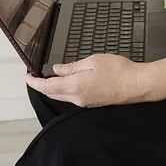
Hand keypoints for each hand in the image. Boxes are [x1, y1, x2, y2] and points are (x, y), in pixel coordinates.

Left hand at [26, 53, 147, 107]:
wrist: (137, 85)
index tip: (27, 76)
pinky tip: (66, 82)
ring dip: (52, 88)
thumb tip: (57, 70)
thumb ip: (72, 67)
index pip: (47, 87)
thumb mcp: (92, 61)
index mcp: (75, 86)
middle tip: (35, 75)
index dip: (34, 82)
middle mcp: (77, 98)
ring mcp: (85, 102)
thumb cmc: (119, 71)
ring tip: (48, 78)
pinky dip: (64, 90)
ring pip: (61, 97)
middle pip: (52, 94)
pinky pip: (72, 97)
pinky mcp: (93, 103)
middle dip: (41, 86)